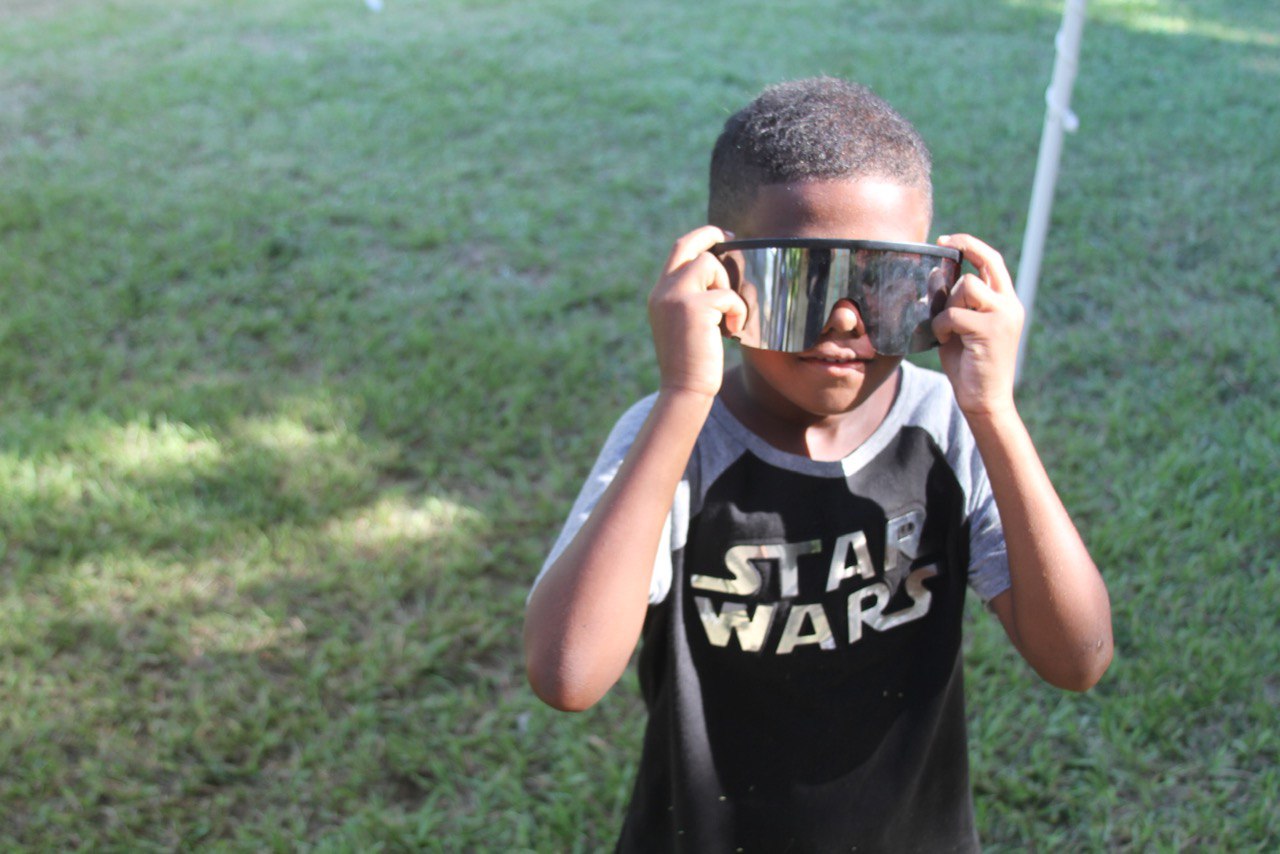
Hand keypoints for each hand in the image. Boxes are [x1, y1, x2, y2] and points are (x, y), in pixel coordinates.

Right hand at [648, 226, 747, 398]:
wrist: (685, 389)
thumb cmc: (692, 363)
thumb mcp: (687, 324)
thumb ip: (693, 299)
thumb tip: (720, 276)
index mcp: (660, 295)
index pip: (678, 252)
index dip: (700, 238)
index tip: (721, 239)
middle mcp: (663, 291)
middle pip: (688, 245)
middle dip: (711, 235)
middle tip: (734, 239)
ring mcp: (675, 297)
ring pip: (710, 264)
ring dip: (727, 286)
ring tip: (728, 315)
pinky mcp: (693, 308)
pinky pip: (728, 294)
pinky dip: (738, 310)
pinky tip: (733, 331)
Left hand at [931, 234, 1023, 415]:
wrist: (984, 400)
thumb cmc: (969, 365)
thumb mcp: (961, 328)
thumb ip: (955, 305)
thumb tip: (935, 279)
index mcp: (1006, 303)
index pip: (993, 262)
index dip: (972, 245)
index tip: (948, 240)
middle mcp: (1010, 305)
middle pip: (985, 264)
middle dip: (960, 260)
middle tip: (941, 249)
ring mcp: (1003, 316)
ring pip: (967, 286)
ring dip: (948, 304)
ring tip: (947, 328)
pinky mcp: (991, 330)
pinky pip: (954, 313)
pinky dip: (941, 325)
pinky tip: (945, 339)